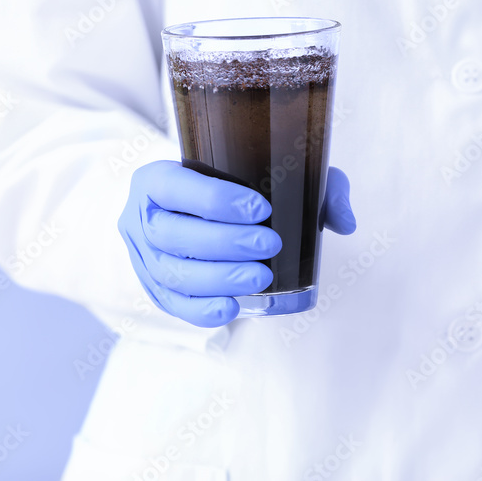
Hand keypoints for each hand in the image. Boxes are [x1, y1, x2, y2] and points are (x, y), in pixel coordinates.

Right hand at [119, 161, 355, 327]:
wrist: (190, 207)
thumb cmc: (229, 186)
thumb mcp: (268, 172)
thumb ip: (311, 184)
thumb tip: (343, 220)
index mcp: (153, 179)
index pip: (173, 188)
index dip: (213, 200)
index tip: (261, 208)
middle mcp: (138, 216)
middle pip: (171, 234)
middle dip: (222, 242)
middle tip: (268, 244)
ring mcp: (140, 256)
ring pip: (170, 272)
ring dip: (216, 278)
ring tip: (261, 277)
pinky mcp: (152, 286)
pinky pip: (171, 304)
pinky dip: (200, 310)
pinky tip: (232, 308)